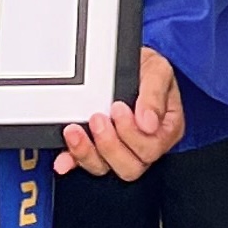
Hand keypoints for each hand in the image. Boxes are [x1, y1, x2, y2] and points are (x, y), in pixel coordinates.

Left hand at [57, 49, 185, 178]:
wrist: (127, 60)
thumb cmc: (147, 69)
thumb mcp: (158, 71)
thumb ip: (155, 95)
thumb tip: (148, 123)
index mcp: (164, 130)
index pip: (150, 149)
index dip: (131, 133)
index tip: (118, 107)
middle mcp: (143, 144)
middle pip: (129, 166)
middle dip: (109, 145)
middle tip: (98, 118)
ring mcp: (119, 149)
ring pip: (105, 168)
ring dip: (87, 152)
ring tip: (76, 130)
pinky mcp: (96, 148)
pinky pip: (83, 163)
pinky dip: (72, 160)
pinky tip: (63, 159)